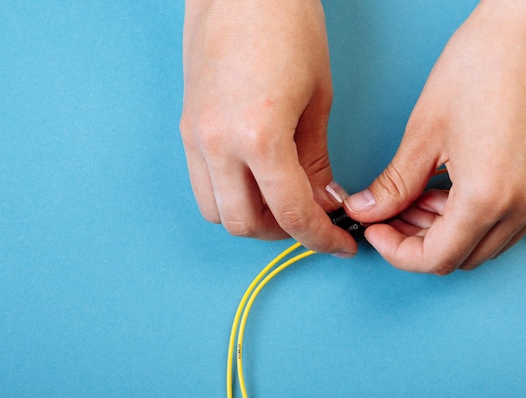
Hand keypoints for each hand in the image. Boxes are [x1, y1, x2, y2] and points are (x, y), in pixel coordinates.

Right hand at [180, 0, 356, 254]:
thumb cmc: (286, 26)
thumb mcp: (317, 98)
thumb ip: (316, 159)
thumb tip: (323, 199)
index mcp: (258, 136)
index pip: (290, 212)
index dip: (320, 237)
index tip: (339, 243)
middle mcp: (216, 145)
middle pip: (244, 224)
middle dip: (283, 232)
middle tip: (311, 219)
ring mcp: (194, 138)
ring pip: (216, 211)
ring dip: (251, 217)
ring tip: (281, 201)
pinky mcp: (186, 129)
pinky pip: (203, 184)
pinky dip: (230, 195)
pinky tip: (254, 180)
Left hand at [344, 0, 525, 273]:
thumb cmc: (483, 67)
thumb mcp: (425, 133)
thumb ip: (394, 184)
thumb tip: (366, 211)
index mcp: (488, 197)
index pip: (435, 258)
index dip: (395, 252)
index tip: (373, 231)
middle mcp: (521, 206)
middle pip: (458, 257)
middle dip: (414, 241)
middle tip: (386, 214)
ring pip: (479, 242)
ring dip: (439, 230)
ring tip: (411, 196)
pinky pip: (499, 222)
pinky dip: (465, 216)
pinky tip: (442, 189)